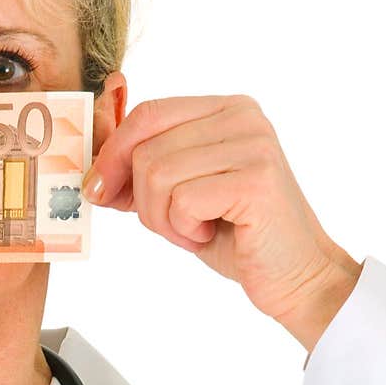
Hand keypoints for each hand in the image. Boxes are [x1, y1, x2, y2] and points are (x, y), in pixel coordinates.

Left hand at [81, 94, 362, 346]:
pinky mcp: (256, 179)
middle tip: (173, 224)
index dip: (112, 154)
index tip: (99, 190)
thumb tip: (92, 174)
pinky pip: (182, 200)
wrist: (293, 275)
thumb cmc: (235, 235)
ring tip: (195, 230)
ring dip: (164, 219)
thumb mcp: (179, 195)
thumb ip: (143, 172)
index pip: (148, 114)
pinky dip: (184, 230)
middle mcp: (242, 116)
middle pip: (146, 147)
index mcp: (224, 109)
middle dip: (142, 199)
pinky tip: (210, 235)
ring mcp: (253, 144)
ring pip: (158, 174)